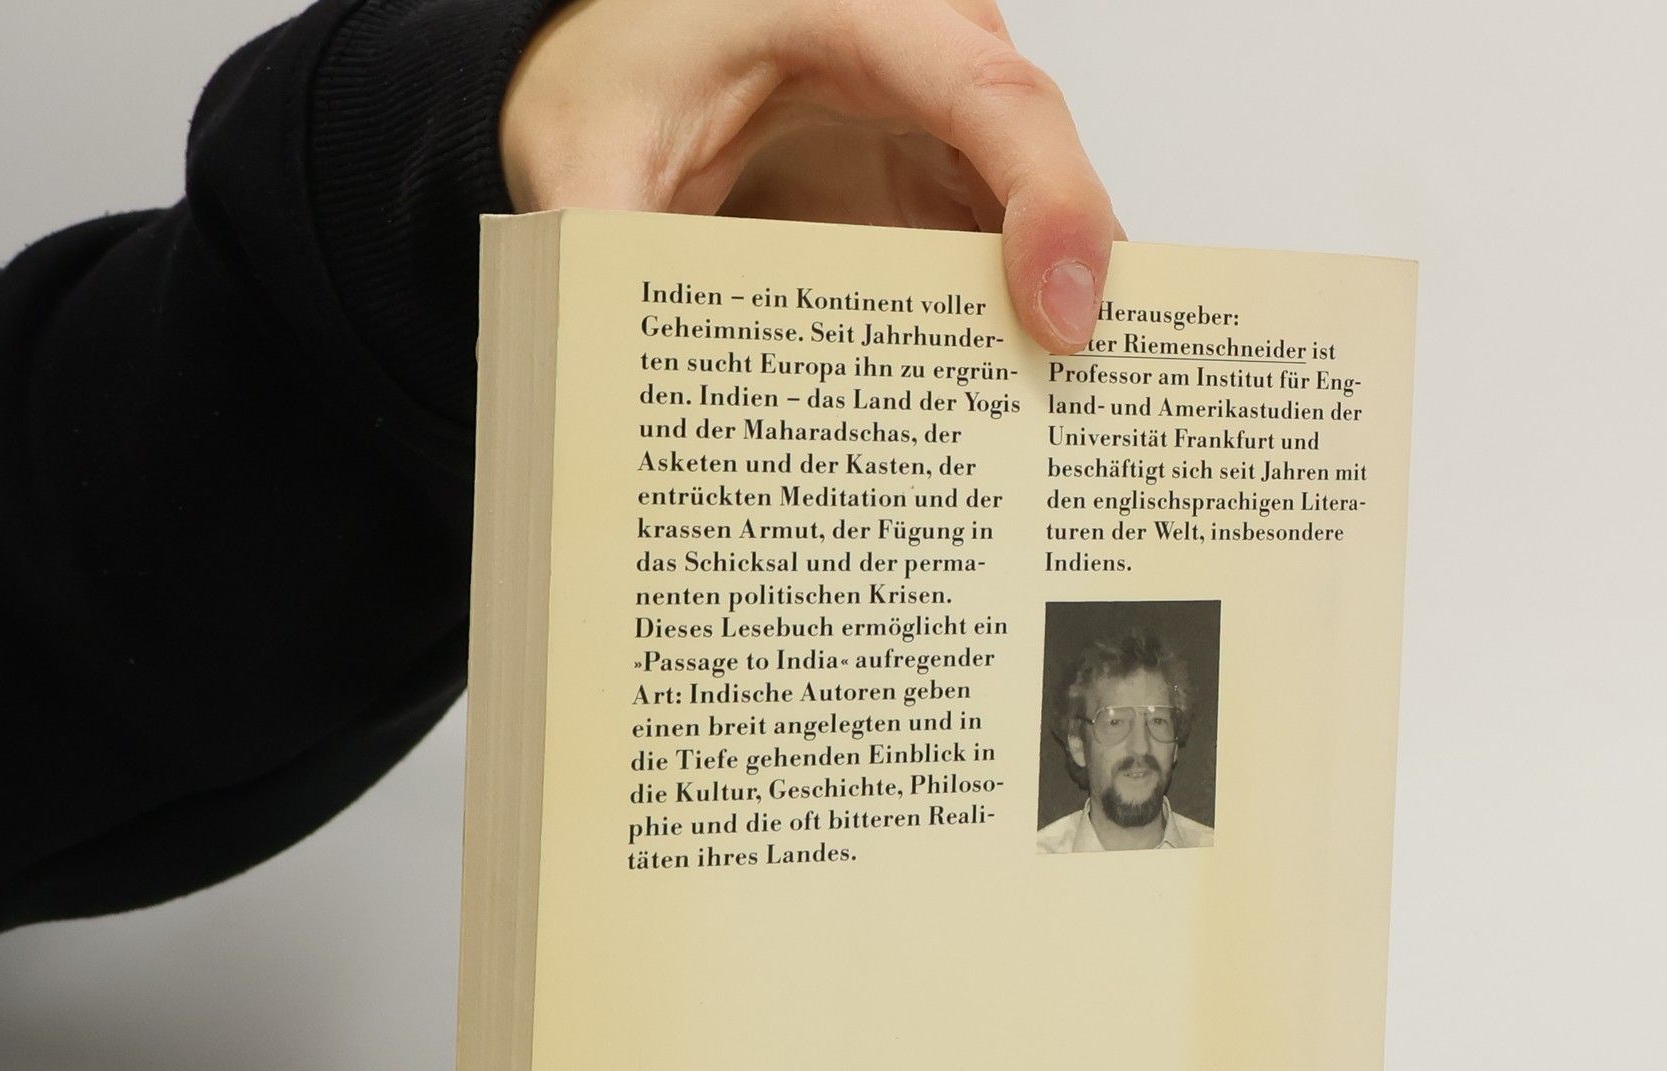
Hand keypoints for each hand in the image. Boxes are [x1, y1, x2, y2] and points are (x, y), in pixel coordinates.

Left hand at [499, 0, 1121, 352]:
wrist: (614, 61)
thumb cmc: (616, 72)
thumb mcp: (590, 154)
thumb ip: (606, 247)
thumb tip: (622, 380)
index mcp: (853, 12)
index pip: (992, 96)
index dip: (1049, 204)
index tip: (1058, 316)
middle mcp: (926, 54)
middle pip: (1045, 162)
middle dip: (1077, 286)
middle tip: (1076, 413)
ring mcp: (944, 122)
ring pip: (1045, 216)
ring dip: (1053, 318)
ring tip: (1055, 433)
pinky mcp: (940, 184)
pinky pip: (1008, 248)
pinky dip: (1015, 323)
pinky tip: (1008, 403)